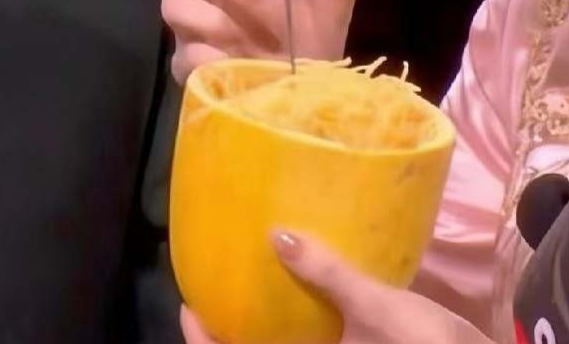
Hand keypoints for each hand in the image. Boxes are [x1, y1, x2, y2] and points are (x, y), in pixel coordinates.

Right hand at [163, 0, 387, 83]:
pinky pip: (181, 52)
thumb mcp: (331, 6)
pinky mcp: (188, 67)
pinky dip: (204, 55)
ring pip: (174, 2)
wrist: (306, 102)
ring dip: (207, 17)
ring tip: (240, 38)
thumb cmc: (311, 47)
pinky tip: (229, 64)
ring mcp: (195, 31)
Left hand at [179, 230, 490, 343]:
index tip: (189, 305)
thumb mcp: (379, 307)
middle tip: (218, 294)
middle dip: (234, 335)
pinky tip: (304, 307)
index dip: (204, 341)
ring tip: (257, 293)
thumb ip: (328, 273)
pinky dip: (297, 333)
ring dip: (265, 334)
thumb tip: (278, 235)